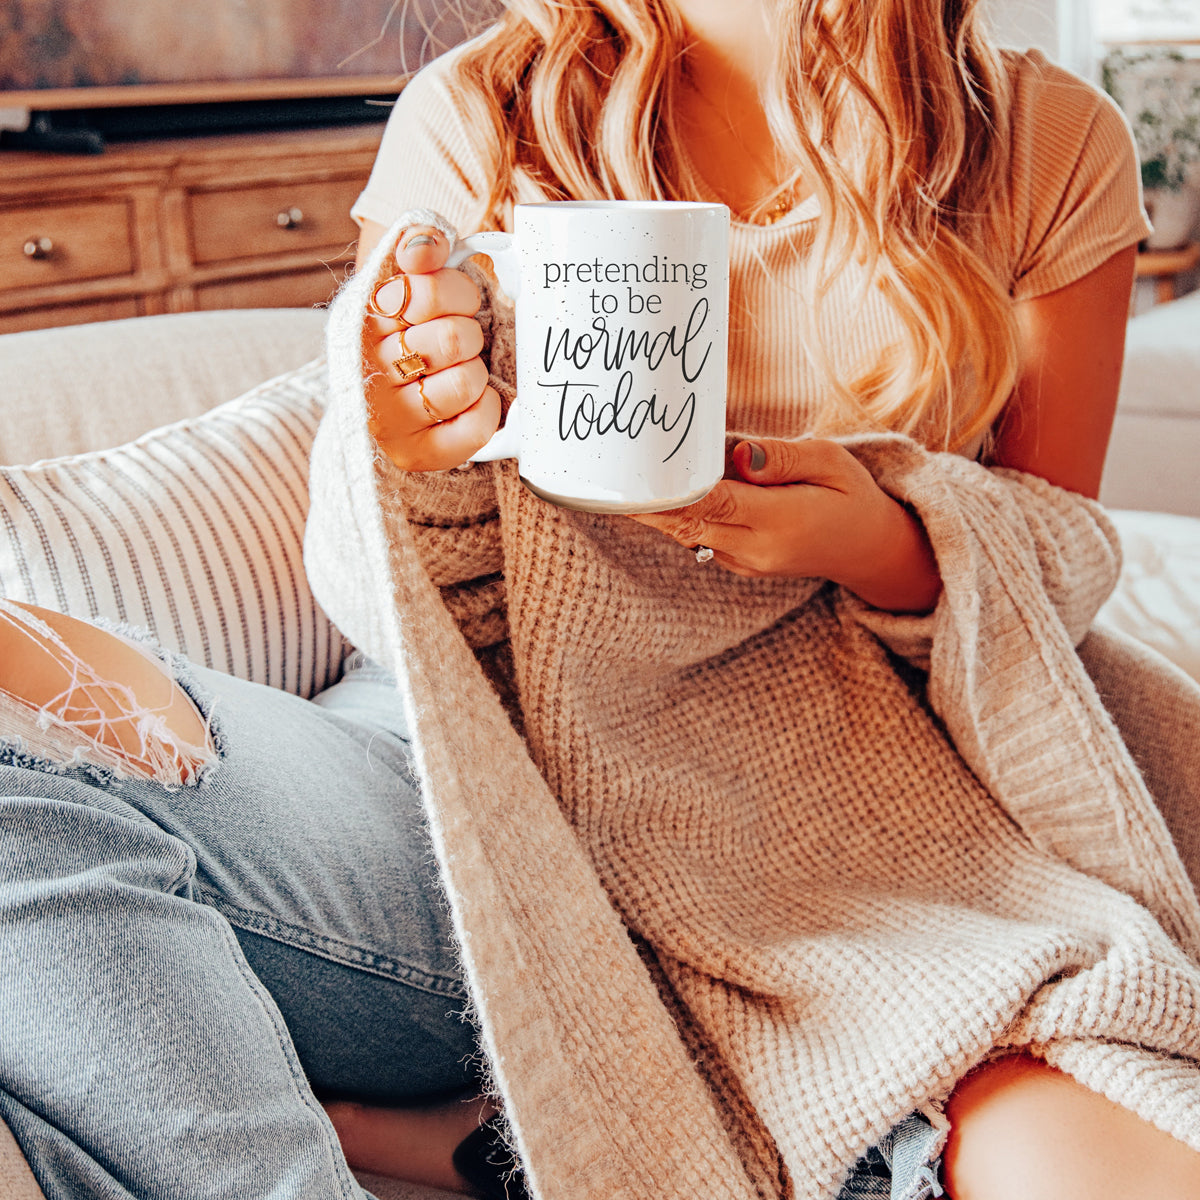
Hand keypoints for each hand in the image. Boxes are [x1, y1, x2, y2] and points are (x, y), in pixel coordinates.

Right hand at [362, 225, 501, 471]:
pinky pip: (476, 427)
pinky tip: (470, 403)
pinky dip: (486, 410)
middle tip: (457, 344)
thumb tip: (426, 245)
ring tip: (456, 373)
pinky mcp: (415, 452)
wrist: (386, 396)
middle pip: (455, 338)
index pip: (428, 290)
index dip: (459, 293)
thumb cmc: (411, 329)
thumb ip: (420, 244)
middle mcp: (367, 369)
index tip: (456, 303)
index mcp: (364, 317)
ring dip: (476, 373)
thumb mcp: (408, 277)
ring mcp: (389, 417)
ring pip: (466, 382)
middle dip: (470, 335)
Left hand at [630, 438, 942, 613]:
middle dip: (649, 503)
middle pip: (688, 523)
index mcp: (782, 522)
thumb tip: (737, 453)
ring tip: (619, 482)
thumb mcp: (830, 462)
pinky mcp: (740, 562)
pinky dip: (677, 518)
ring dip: (656, 511)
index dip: (672, 493)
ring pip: (688, 534)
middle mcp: (757, 549)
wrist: (870, 549)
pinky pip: (700, 539)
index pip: (714, 504)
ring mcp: (747, 561)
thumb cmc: (852, 495)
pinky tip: (654, 494)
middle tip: (608, 477)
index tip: (637, 478)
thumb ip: (782, 457)